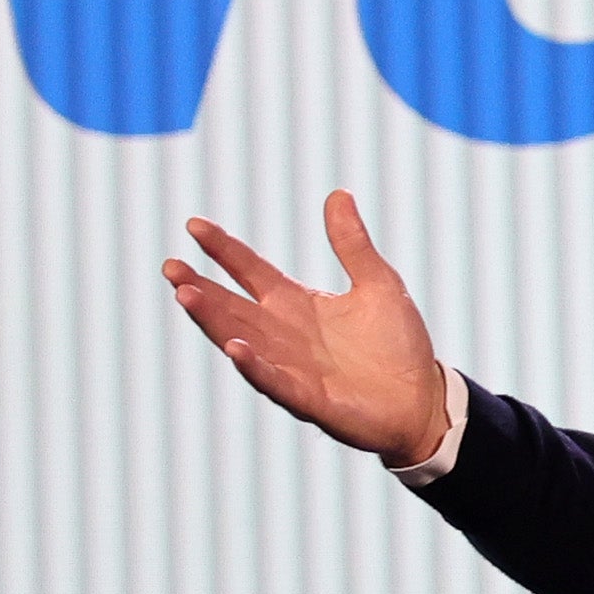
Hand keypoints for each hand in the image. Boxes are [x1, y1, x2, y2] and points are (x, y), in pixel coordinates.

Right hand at [161, 190, 453, 462]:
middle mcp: (284, 334)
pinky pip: (275, 381)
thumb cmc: (397, 344)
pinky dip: (254, 366)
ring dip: (213, 321)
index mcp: (296, 304)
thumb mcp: (378, 283)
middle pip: (232, 307)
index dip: (223, 249)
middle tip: (170, 266)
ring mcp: (292, 367)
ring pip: (241, 340)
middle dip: (201, 289)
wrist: (423, 398)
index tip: (193, 225)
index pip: (250, 271)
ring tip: (185, 295)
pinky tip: (235, 348)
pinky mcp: (309, 399)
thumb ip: (352, 244)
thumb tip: (338, 193)